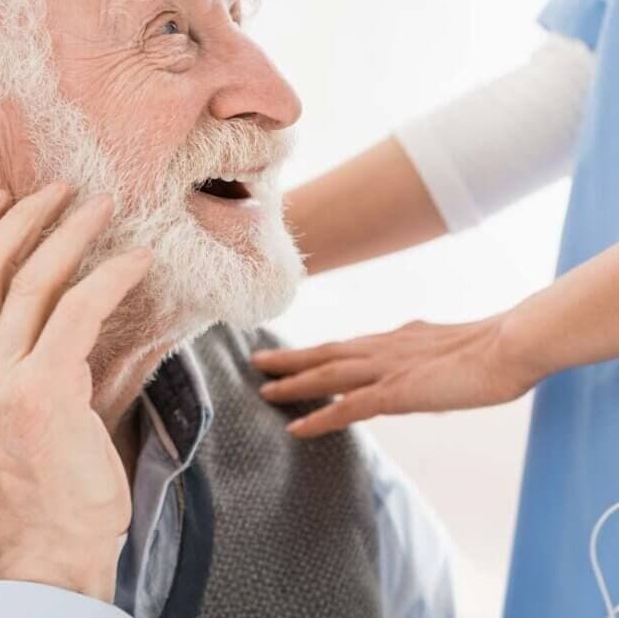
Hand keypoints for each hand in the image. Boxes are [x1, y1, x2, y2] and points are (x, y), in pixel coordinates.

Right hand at [0, 182, 152, 601]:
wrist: (52, 543)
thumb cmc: (32, 471)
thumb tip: (31, 281)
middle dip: (23, 217)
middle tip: (58, 189)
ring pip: (31, 280)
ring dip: (71, 233)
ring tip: (101, 207)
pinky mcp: (43, 390)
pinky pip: (80, 308)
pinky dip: (112, 276)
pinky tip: (137, 260)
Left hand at [251, 314, 538, 437]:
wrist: (508, 345)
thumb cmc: (488, 348)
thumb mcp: (443, 347)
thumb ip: (421, 351)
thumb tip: (413, 354)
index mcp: (395, 339)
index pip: (345, 345)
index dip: (316, 352)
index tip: (291, 354)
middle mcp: (382, 348)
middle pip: (325, 352)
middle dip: (290, 359)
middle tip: (258, 361)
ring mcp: (386, 368)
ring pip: (326, 374)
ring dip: (293, 381)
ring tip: (263, 387)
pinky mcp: (396, 392)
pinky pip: (347, 407)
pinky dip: (318, 416)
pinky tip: (296, 427)